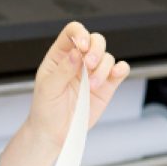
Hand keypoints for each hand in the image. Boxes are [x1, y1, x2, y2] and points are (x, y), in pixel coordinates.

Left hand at [28, 21, 130, 148]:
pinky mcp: (106, 86)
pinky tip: (114, 76)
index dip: (80, 33)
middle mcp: (78, 61)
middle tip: (90, 65)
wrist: (55, 133)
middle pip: (95, 40)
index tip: (82, 46)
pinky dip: (120, 69)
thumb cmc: (46, 110)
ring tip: (92, 85)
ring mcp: (93, 73)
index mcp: (60, 56)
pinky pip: (120, 70)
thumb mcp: (48, 89)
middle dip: (96, 49)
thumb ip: (62, 70)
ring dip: (103, 68)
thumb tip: (76, 53)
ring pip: (107, 56)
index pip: (72, 32)